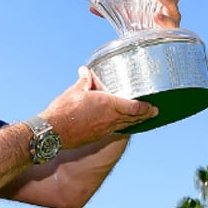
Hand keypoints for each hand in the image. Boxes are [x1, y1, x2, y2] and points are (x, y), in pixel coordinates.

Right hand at [39, 66, 158, 147]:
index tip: (154, 105)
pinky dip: (122, 125)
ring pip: (126, 125)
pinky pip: (115, 129)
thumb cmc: (63, 111)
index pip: (135, 108)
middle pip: (135, 119)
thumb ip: (84, 81)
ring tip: (142, 117)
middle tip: (155, 111)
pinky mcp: (98, 136)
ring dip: (136, 121)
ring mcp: (105, 129)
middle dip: (147, 115)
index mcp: (108, 104)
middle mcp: (110, 119)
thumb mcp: (75, 91)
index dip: (147, 107)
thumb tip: (85, 71)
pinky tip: (121, 123)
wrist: (52, 132)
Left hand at [87, 0, 187, 27]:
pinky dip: (163, 21)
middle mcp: (169, 13)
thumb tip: (90, 7)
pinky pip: (168, 28)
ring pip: (175, 12)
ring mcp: (169, 26)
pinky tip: (157, 16)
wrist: (138, 48)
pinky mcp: (166, 36)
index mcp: (161, 3)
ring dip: (168, 1)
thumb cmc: (135, 27)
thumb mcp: (123, 15)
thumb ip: (108, 9)